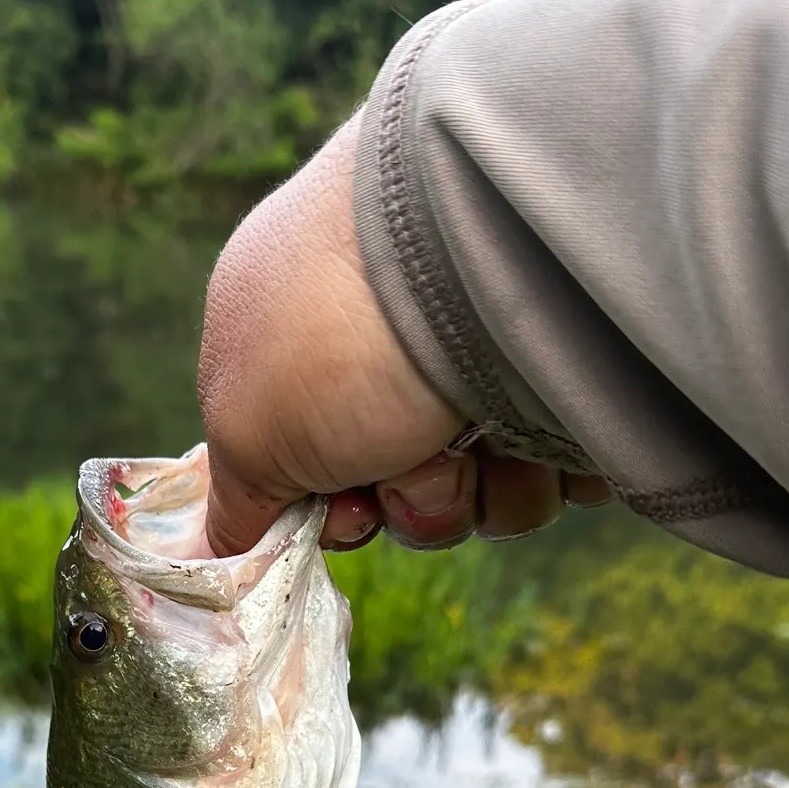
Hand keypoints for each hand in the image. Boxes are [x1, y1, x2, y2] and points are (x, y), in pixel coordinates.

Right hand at [198, 113, 612, 556]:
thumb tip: (215, 550)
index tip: (346, 511)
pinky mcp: (574, 371)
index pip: (316, 465)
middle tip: (415, 468)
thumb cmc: (334, 335)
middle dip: (416, 501)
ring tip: (480, 439)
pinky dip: (550, 467)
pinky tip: (541, 427)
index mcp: (302, 340)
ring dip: (484, 493)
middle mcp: (395, 344)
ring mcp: (488, 354)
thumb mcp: (246, 428)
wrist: (483, 237)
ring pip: (491, 492)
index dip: (332, 507)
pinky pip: (564, 466)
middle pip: (408, 487)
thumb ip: (233, 498)